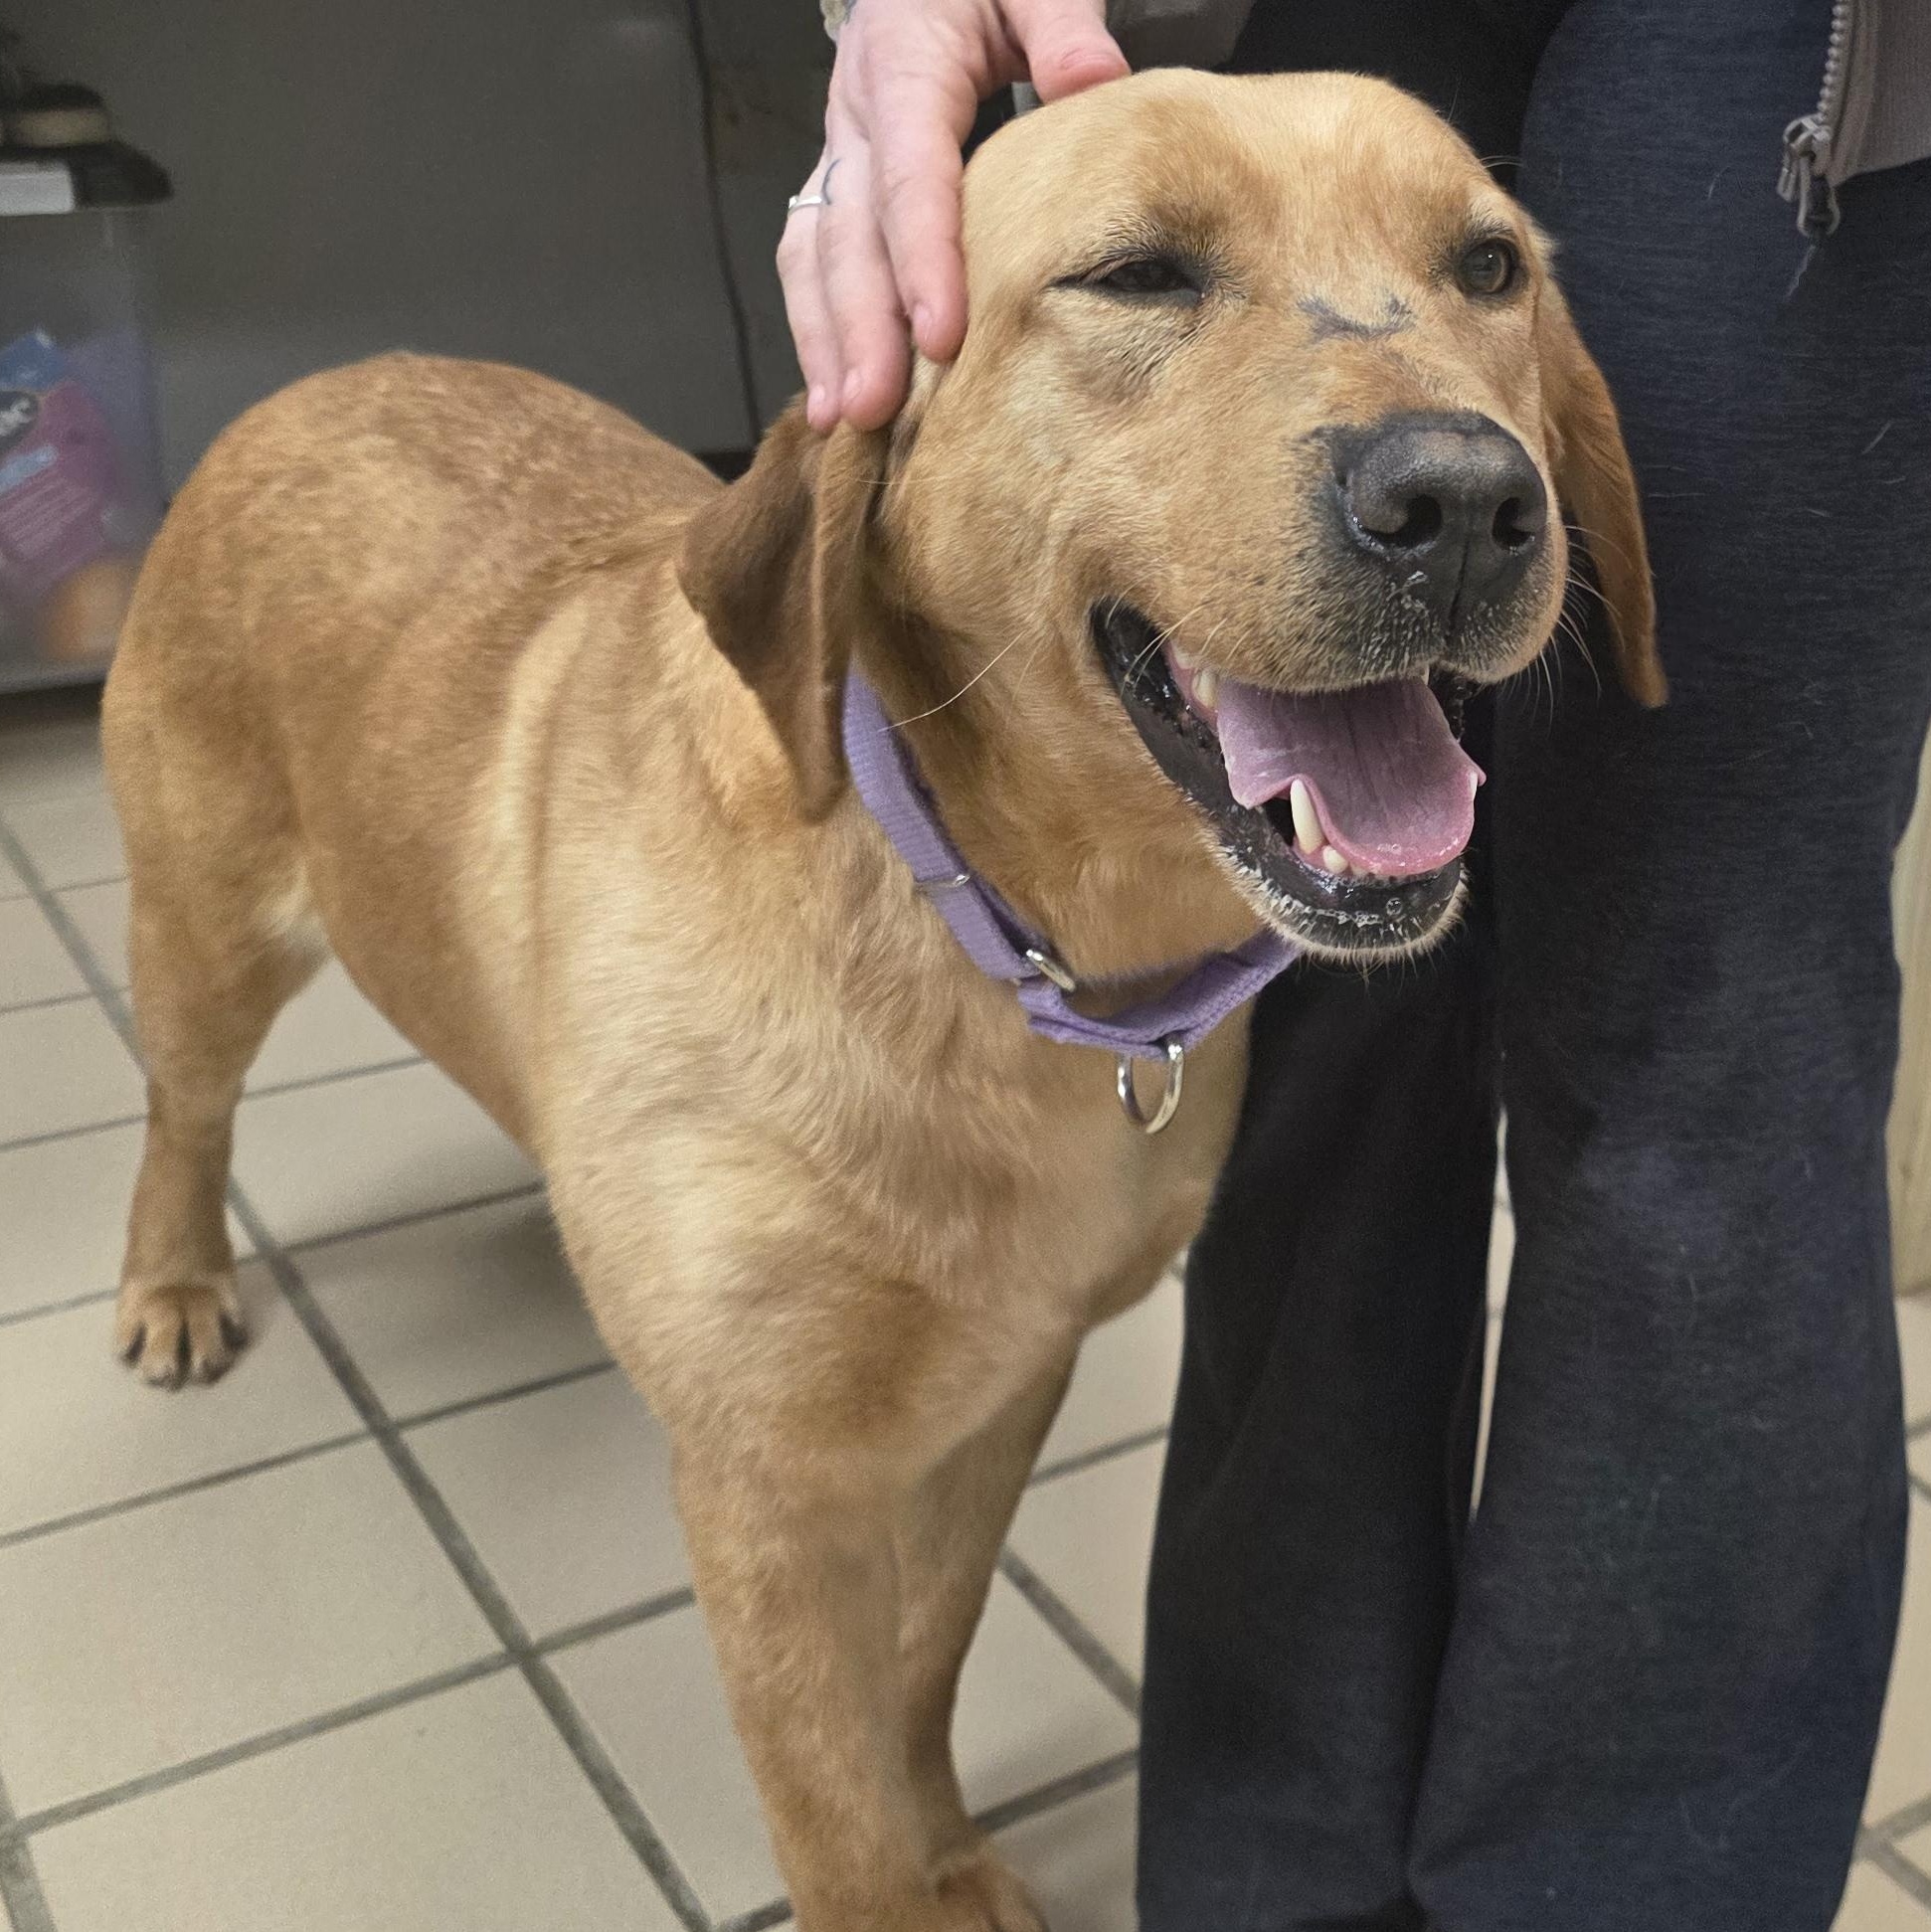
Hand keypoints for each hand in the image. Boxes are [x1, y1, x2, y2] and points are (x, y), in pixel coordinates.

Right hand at [780, 0, 1127, 432]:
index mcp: (901, 63)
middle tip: (875, 409)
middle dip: (858, 329)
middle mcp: (854, 117)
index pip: (908, 176)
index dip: (921, 259)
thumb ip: (1062, 25)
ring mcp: (838, 155)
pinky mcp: (837, 186)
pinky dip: (818, 331)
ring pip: (813, 256)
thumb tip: (1093, 80)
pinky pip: (812, 262)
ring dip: (824, 343)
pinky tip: (837, 394)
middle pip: (847, 234)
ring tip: (845, 421)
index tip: (942, 336)